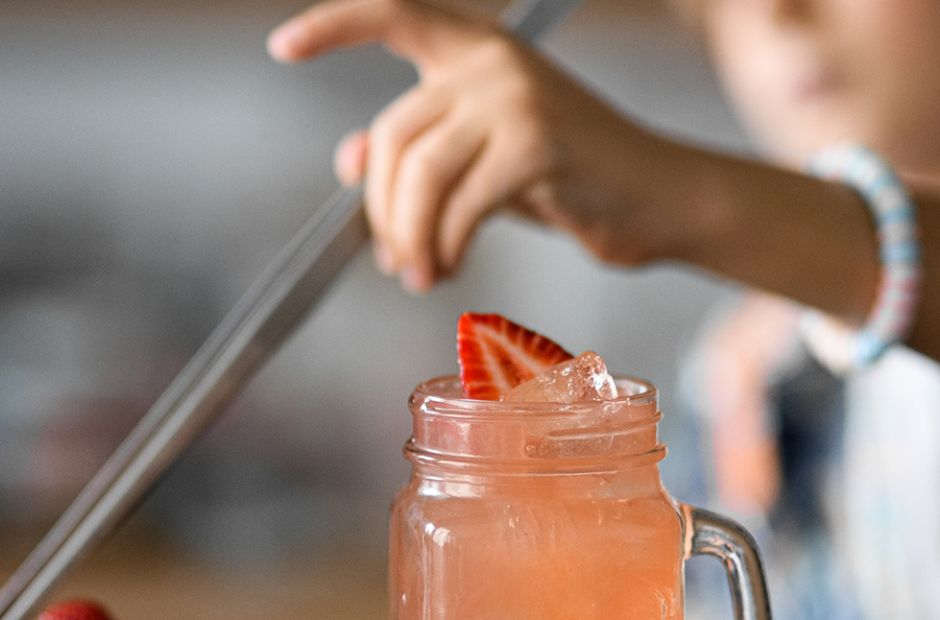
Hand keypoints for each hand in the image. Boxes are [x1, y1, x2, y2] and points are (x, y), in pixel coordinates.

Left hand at [269, 0, 692, 291]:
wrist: (656, 199)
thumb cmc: (571, 177)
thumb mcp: (482, 158)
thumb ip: (419, 154)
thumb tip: (346, 162)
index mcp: (475, 51)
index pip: (395, 15)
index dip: (334, 27)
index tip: (282, 49)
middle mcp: (493, 61)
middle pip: (393, 134)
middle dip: (382, 208)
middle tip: (394, 259)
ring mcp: (517, 97)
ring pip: (419, 173)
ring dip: (408, 237)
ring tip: (419, 273)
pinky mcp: (538, 144)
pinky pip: (461, 203)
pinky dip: (446, 245)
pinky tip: (450, 266)